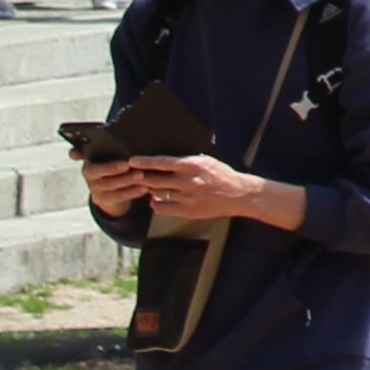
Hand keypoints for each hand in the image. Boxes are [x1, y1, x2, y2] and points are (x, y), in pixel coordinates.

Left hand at [87, 153, 297, 228]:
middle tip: (132, 174)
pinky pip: (163, 208)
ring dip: (149, 189)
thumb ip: (187, 161)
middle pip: (155, 179)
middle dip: (142, 177)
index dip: (145, 162)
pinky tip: (155, 199)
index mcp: (192, 165)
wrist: (238, 194)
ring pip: (157, 193)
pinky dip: (155, 203)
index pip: (162, 162)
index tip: (132, 161)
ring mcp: (186, 197)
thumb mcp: (207, 161)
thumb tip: (168, 159)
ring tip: (145, 185)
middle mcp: (187, 181)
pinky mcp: (187, 210)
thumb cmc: (222, 174)